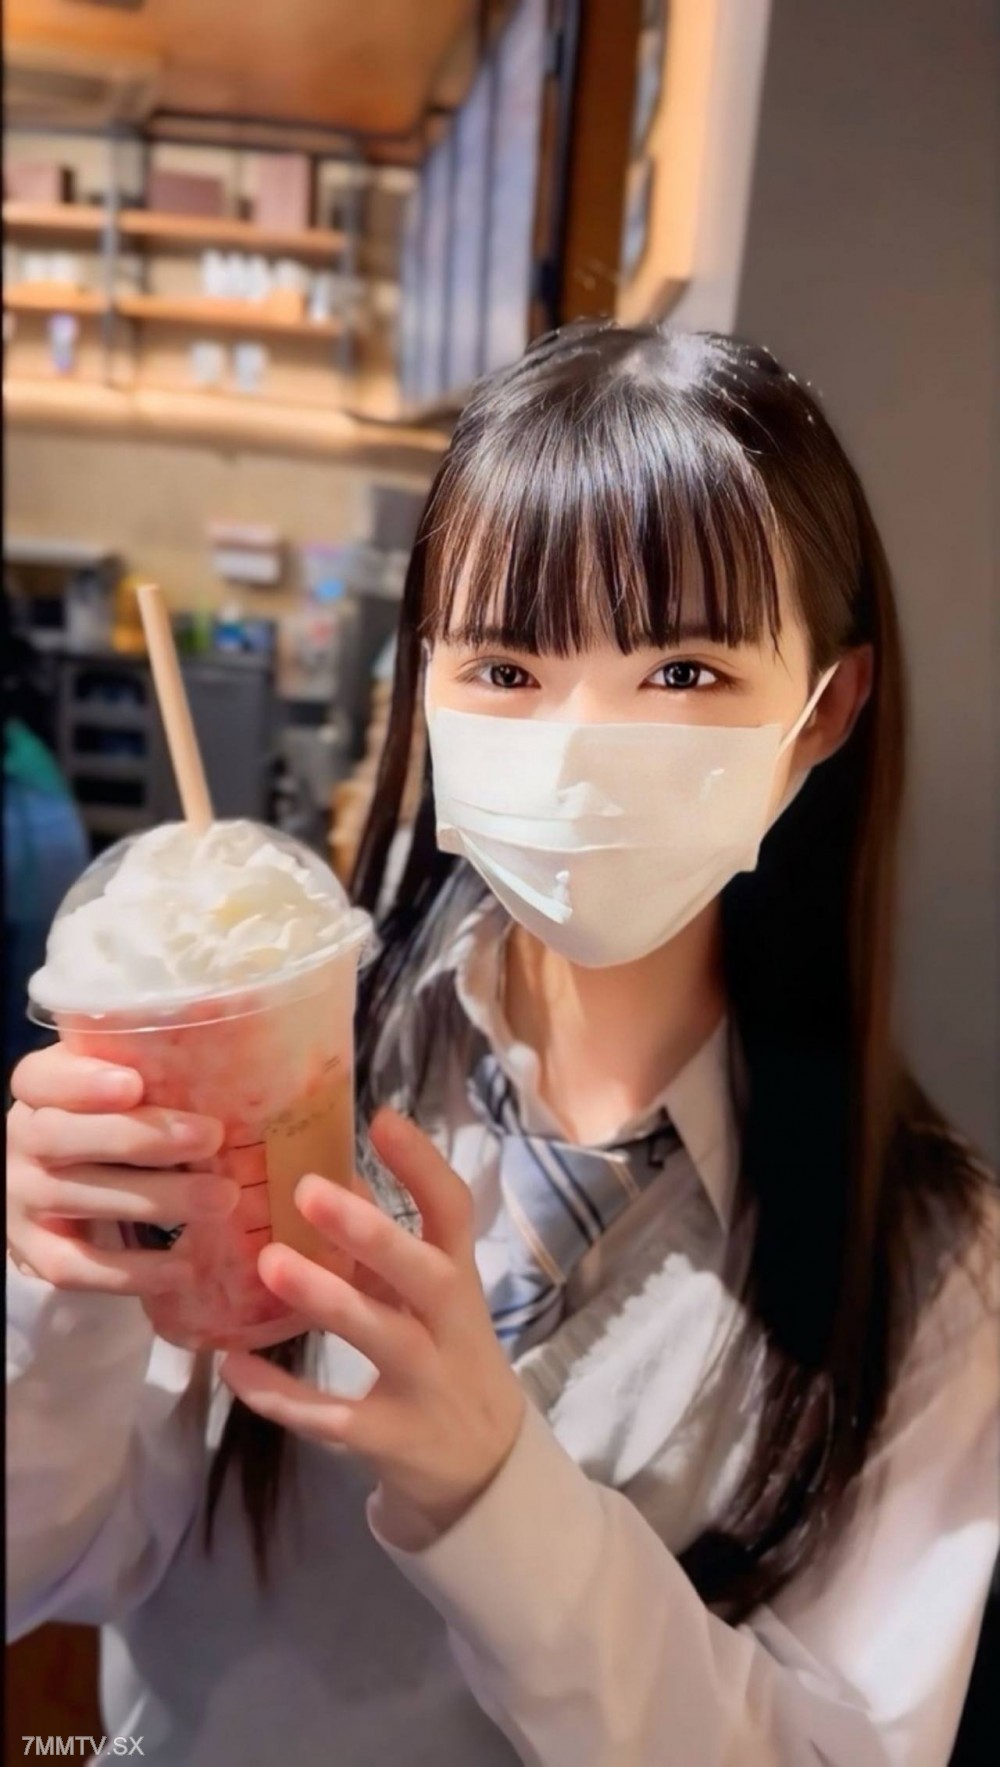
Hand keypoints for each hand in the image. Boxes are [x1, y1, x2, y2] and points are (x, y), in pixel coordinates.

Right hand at [7, 1044, 230, 1296]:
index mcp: (38, 1090)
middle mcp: (19, 1141)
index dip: (83, 1082)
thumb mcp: (116, 1087)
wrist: (57, 1189)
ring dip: (155, 1200)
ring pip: (78, 1198)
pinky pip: (76, 1267)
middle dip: (140, 1137)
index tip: (135, 1083)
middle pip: (62, 1136)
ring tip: (223, 1198)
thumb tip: (240, 1067)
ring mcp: (21, 1200)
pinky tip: (183, 1267)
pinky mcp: (35, 1252)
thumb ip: (152, 1075)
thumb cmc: (107, 1123)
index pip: (42, 1078)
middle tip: (212, 1136)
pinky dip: (131, 1272)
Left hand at [218, 1109, 526, 1547]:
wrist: (486, 1470)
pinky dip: (282, 1394)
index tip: (381, 1117)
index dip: (422, 1166)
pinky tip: (232, 1366)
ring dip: (325, 1299)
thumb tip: (332, 1171)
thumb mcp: (433, 1299)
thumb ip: (387, 1246)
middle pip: (424, 1274)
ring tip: (267, 1262)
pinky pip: (332, 1417)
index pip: (454, 1214)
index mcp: (460, 1282)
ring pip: (380, 1338)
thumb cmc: (446, 1356)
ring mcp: (424, 1386)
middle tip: (308, 1187)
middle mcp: (450, 1329)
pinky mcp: (388, 1440)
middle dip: (371, 1231)